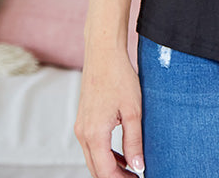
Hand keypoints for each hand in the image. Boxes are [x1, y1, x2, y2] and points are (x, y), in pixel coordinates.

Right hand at [75, 47, 144, 177]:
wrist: (103, 53)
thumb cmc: (119, 77)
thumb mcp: (133, 110)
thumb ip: (134, 141)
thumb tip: (138, 166)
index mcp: (94, 134)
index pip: (105, 172)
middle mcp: (83, 134)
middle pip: (96, 169)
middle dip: (115, 177)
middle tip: (136, 177)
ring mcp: (81, 127)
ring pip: (93, 159)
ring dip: (111, 167)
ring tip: (132, 169)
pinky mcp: (84, 120)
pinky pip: (92, 146)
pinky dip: (106, 155)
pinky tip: (122, 155)